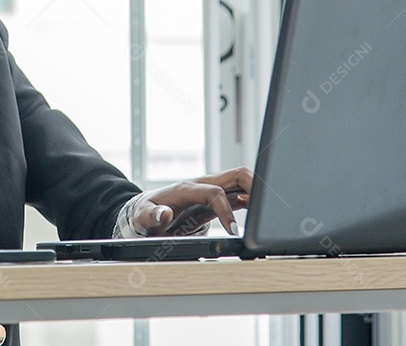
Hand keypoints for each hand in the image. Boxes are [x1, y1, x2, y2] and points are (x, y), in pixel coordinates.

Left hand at [130, 167, 251, 236]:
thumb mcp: (143, 217)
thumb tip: (164, 214)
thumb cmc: (146, 214)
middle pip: (237, 175)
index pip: (216, 192)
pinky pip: (238, 194)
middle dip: (254, 188)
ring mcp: (211, 189)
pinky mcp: (216, 199)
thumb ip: (152, 216)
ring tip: (260, 215)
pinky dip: (250, 200)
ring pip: (242, 181)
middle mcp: (203, 184)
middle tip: (262, 213)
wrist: (147, 211)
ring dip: (255, 193)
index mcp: (187, 188)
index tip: (234, 231)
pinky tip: (253, 214)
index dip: (227, 210)